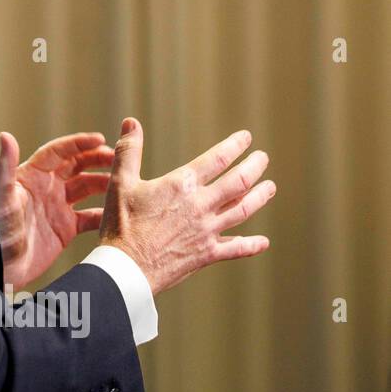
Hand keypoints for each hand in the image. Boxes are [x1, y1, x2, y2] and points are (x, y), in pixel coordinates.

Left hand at [0, 130, 114, 290]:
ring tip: (124, 182)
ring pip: (87, 188)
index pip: (58, 152)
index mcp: (30, 176)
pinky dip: (106, 213)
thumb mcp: (1, 198)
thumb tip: (5, 136)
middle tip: (119, 157)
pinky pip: (90, 217)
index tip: (101, 139)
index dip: (79, 143)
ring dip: (105, 183)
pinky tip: (120, 213)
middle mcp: (45, 188)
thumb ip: (5, 168)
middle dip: (97, 159)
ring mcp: (56, 208)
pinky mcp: (64, 230)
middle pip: (76, 165)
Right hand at [99, 117, 274, 295]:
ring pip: (243, 210)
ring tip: (271, 187)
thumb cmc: (120, 224)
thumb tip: (132, 122)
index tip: (246, 137)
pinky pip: (236, 249)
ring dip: (260, 196)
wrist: (125, 268)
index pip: (217, 159)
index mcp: (181, 185)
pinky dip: (252, 245)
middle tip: (263, 158)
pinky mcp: (207, 255)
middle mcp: (200, 205)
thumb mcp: (120, 183)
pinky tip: (264, 242)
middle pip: (239, 182)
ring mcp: (207, 231)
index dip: (235, 145)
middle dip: (255, 166)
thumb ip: (129, 151)